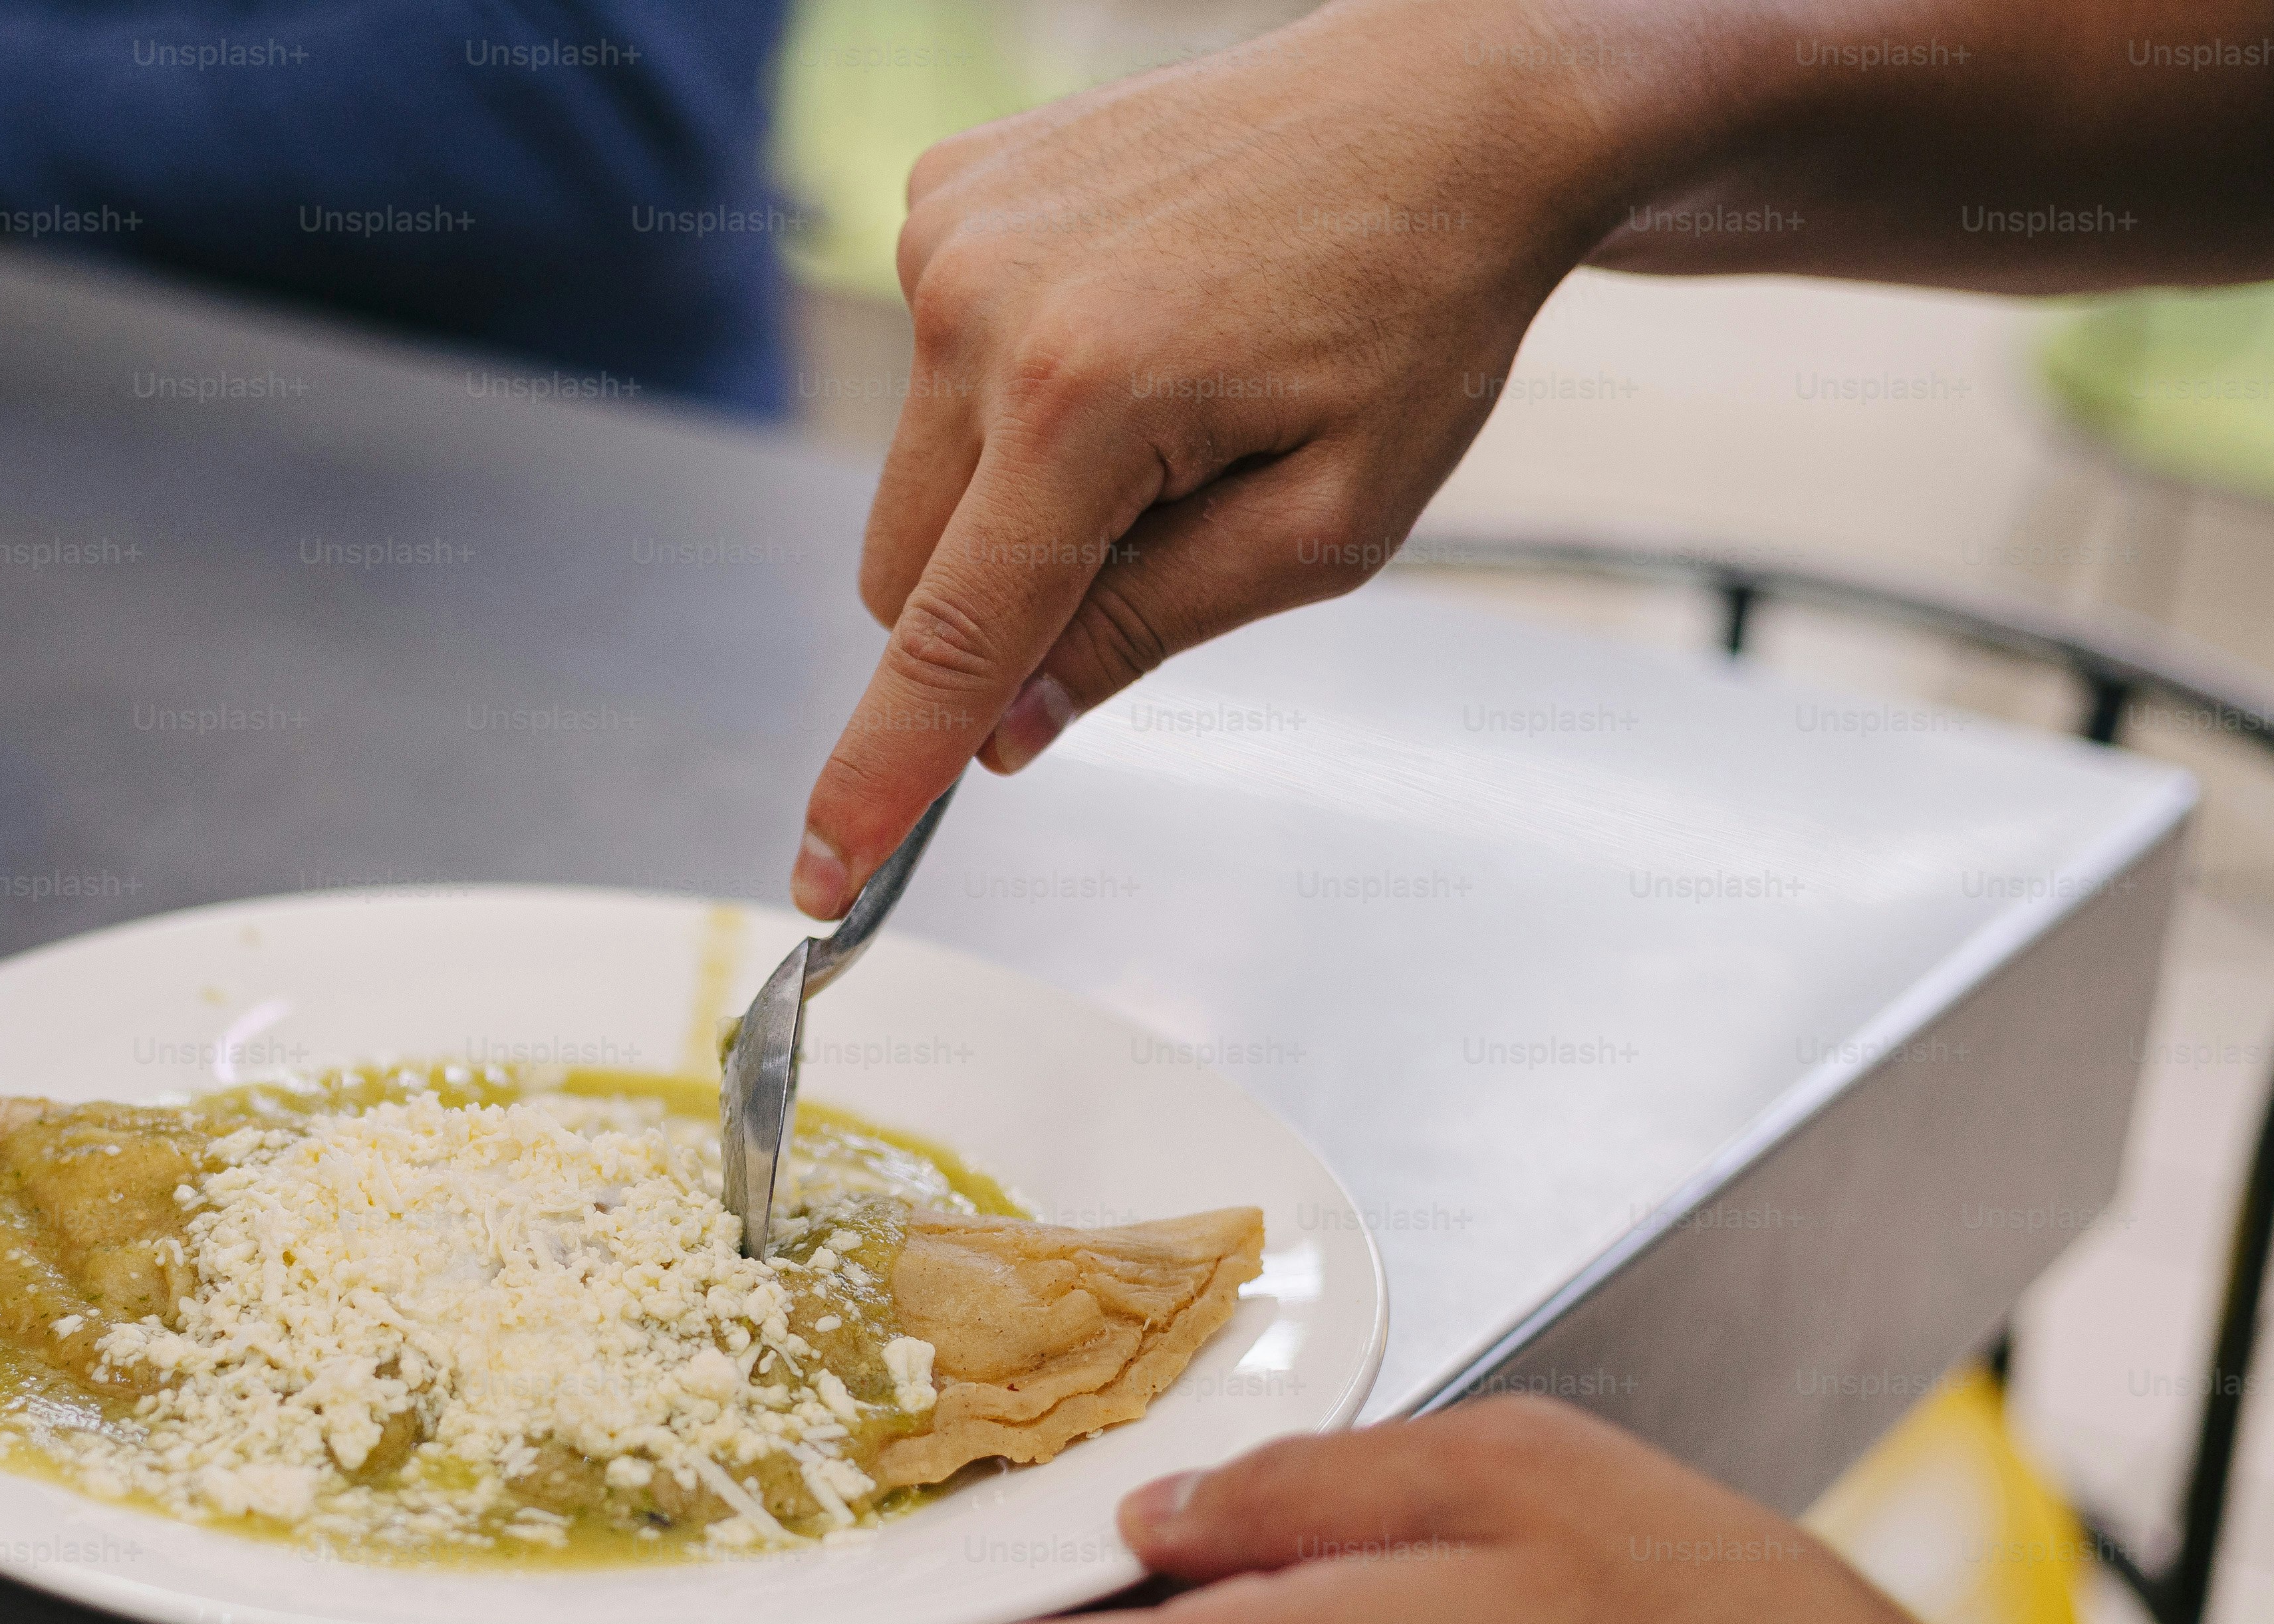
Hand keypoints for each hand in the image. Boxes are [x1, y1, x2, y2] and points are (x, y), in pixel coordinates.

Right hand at [789, 0, 1627, 914]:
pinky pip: (930, 367)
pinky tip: (1124, 325)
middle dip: (994, 609)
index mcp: (1085, 395)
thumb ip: (1148, 631)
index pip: (949, 640)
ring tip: (1160, 399)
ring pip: (913, 478)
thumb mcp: (1329, 523)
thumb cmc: (1415, 303)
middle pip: (904, 574)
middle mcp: (982, 303)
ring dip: (1009, 492)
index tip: (826, 871)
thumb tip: (1006, 731)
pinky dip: (1006, 390)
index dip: (884, 773)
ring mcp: (948, 231)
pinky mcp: (945, 188)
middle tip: (1150, 540)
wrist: (1447, 103)